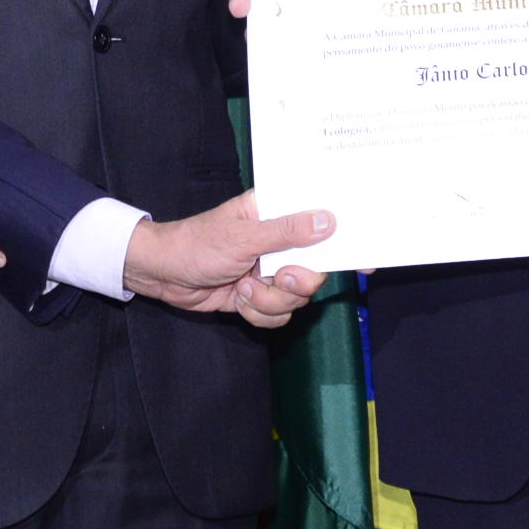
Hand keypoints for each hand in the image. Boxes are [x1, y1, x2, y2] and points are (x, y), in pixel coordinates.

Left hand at [124, 191, 333, 327]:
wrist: (161, 275)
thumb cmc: (197, 244)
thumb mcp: (243, 236)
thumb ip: (287, 231)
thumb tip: (328, 222)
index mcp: (277, 213)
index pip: (321, 221)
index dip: (344, 239)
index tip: (367, 260)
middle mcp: (278, 241)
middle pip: (316, 270)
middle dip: (296, 282)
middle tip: (277, 277)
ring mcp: (269, 271)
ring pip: (297, 299)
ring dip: (269, 301)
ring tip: (244, 287)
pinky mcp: (258, 296)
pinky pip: (278, 316)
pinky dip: (258, 313)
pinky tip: (237, 298)